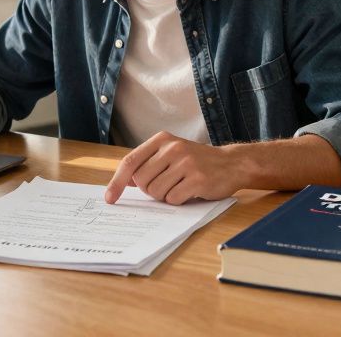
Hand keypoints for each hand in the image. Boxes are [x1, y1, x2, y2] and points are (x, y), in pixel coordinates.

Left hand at [104, 131, 240, 204]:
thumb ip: (148, 163)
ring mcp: (186, 163)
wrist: (232, 163)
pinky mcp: (197, 179)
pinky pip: (173, 199)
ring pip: (156, 192)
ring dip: (165, 196)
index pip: (130, 162)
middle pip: (141, 181)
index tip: (109, 198)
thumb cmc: (196, 161)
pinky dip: (178, 201)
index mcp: (162, 140)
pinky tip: (189, 191)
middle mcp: (172, 148)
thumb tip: (124, 181)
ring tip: (179, 186)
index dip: (116, 181)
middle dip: (149, 190)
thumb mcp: (171, 153)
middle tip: (166, 185)